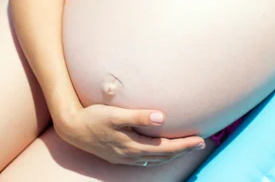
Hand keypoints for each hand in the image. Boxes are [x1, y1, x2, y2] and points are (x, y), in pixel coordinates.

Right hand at [54, 104, 205, 165]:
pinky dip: (157, 156)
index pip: (166, 148)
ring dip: (171, 154)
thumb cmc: (94, 117)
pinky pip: (144, 159)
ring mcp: (123, 157)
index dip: (184, 144)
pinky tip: (158, 153)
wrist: (72, 127)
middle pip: (163, 156)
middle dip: (182, 150)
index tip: (200, 139)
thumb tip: (162, 118)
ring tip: (185, 148)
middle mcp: (130, 155)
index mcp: (133, 146)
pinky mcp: (118, 155)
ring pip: (154, 160)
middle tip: (200, 143)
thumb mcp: (116, 114)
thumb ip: (139, 116)